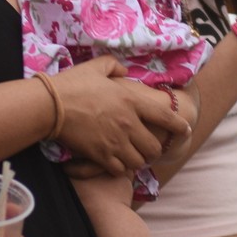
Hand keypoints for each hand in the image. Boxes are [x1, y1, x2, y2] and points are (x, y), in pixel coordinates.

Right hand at [54, 56, 191, 175]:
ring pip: (139, 161)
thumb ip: (114, 67)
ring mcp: (115, 142)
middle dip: (154, 149)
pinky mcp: (101, 155)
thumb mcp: (96, 67)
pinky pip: (120, 169)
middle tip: (148, 148)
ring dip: (137, 160)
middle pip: (154, 147)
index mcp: (131, 101)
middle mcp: (128, 123)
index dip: (178, 126)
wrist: (50, 106)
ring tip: (132, 156)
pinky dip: (120, 168)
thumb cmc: (72, 84)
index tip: (186, 131)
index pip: (165, 116)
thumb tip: (124, 72)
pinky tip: (114, 162)